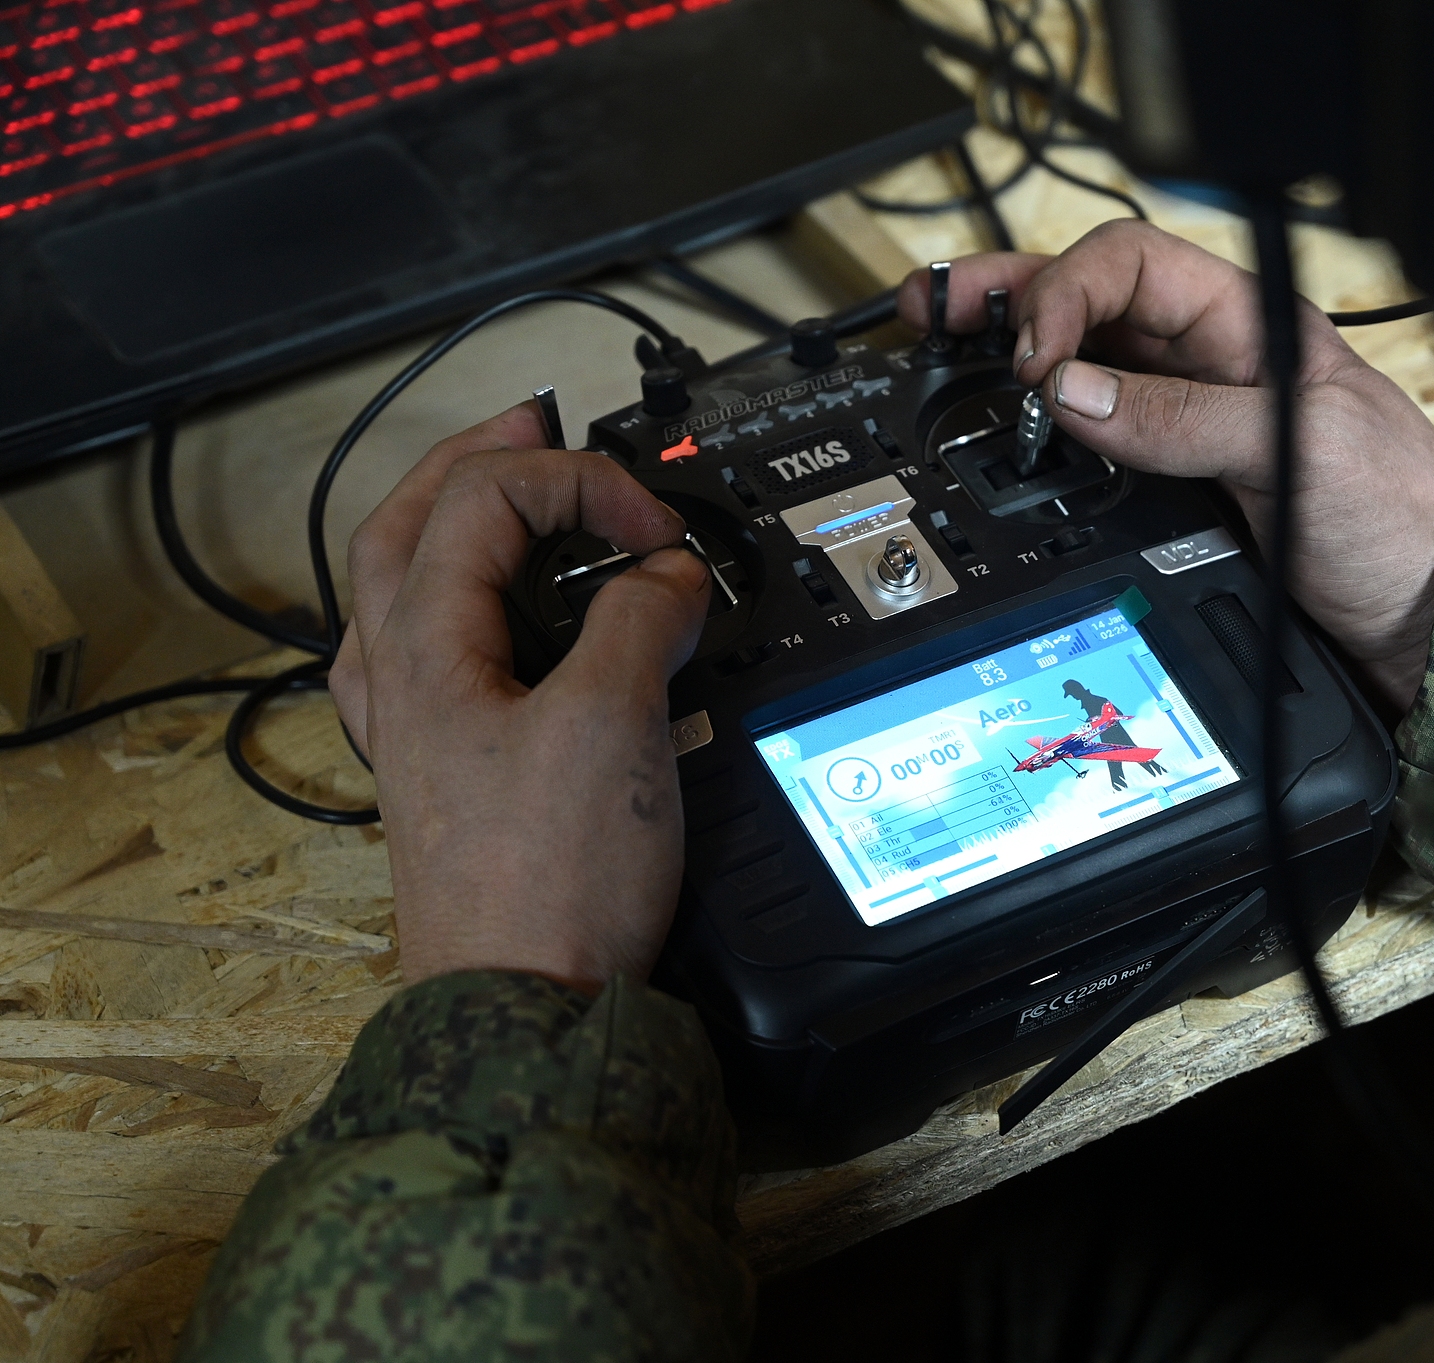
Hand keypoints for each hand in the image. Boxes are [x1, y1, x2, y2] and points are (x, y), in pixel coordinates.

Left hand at [327, 402, 711, 992]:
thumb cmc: (548, 884)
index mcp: (426, 647)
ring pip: (408, 586)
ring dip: (457, 523)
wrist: (525, 1005)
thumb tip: (669, 574)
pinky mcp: (451, 775)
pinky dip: (467, 607)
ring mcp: (417, 729)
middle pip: (409, 523)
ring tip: (509, 500)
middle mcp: (403, 678)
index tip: (658, 525)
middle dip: (478, 459)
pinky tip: (497, 626)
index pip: (487, 500)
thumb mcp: (615, 722)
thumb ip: (643, 621)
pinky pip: (434, 655)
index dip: (581, 483)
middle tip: (537, 425)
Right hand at [898, 221, 1433, 707]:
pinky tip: (1001, 431)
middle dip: (1004, 297)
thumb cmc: (1399, 522)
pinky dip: (1036, 432)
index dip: (1067, 294)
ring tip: (938, 350)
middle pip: (1087, 302)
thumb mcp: (1294, 451)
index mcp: (1246, 323)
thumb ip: (1182, 419)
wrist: (1424, 624)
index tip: (1035, 361)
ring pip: (1080, 368)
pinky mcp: (1174, 487)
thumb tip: (1070, 391)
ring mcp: (1187, 424)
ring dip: (1007, 356)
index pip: (1129, 264)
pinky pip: (1090, 444)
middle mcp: (1209, 363)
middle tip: (929, 310)